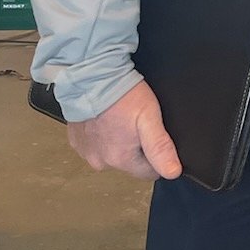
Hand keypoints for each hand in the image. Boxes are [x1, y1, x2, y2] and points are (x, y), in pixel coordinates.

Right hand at [67, 80, 181, 180]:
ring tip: (120, 118)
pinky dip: (101, 134)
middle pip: (129, 163)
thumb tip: (172, 172)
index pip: (148, 173)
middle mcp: (101, 161)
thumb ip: (161, 148)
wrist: (91, 76)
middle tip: (135, 122)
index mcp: (120, 159)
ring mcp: (86, 151)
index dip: (156, 157)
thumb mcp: (150, 118)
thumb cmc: (121, 95)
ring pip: (112, 154)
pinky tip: (106, 118)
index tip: (153, 136)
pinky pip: (95, 144)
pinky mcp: (76, 141)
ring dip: (117, 141)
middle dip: (136, 147)